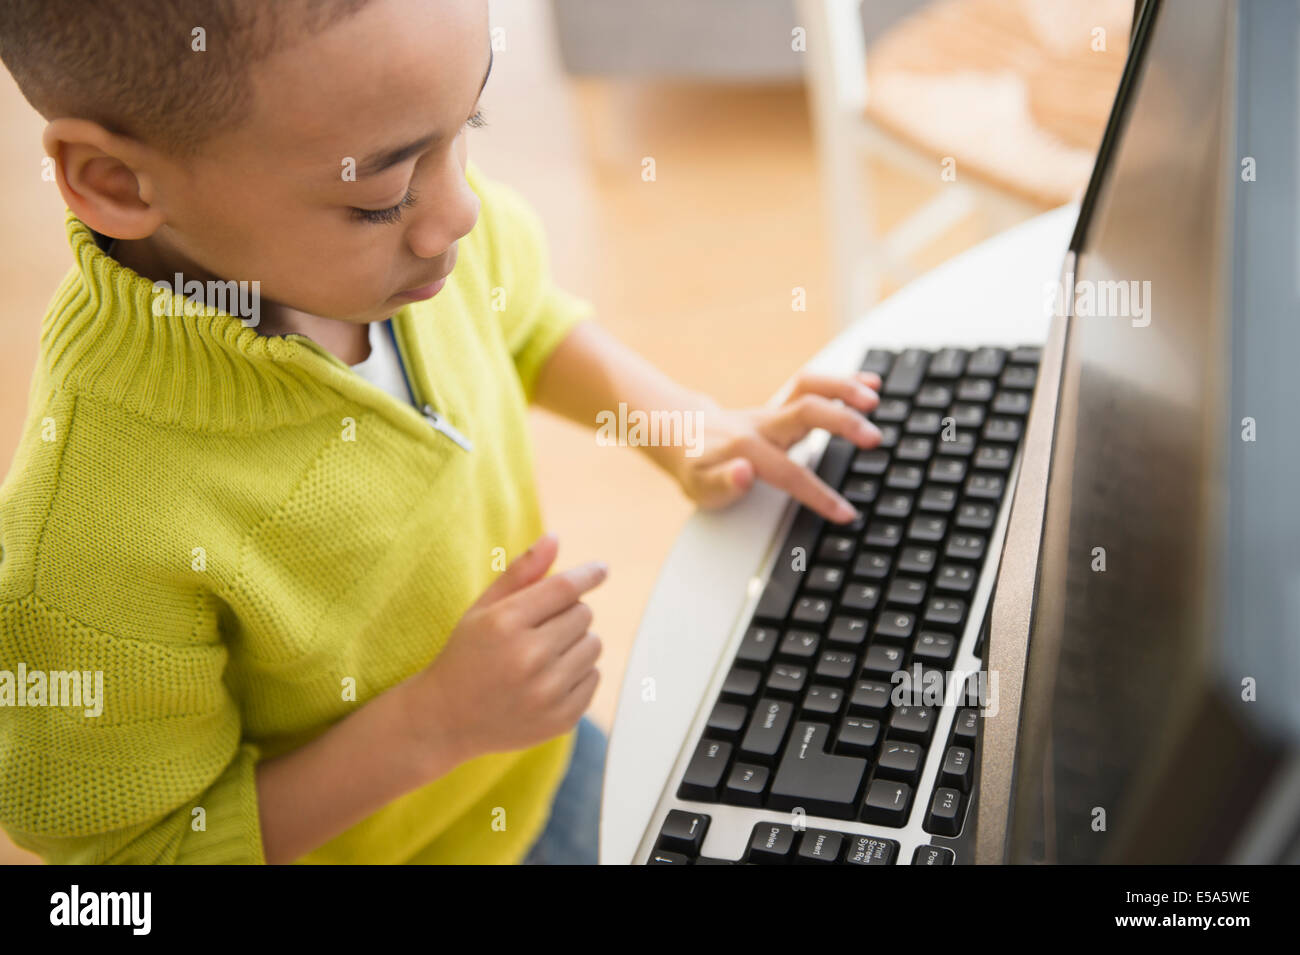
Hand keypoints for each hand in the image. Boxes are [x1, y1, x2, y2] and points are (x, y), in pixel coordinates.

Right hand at [398, 532, 605, 771]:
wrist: (447, 720)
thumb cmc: (467, 655)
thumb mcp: (483, 609)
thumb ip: (520, 572)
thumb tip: (555, 539)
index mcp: (505, 624)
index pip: (564, 589)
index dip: (587, 575)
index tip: (601, 569)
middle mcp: (528, 658)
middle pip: (584, 614)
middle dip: (568, 614)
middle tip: (540, 628)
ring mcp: (547, 693)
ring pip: (594, 645)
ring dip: (576, 643)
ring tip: (543, 654)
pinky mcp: (562, 719)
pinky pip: (595, 676)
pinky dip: (578, 673)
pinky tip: (547, 680)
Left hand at [674, 370, 882, 521]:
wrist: (683, 433)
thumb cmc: (696, 466)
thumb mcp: (700, 486)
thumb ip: (723, 482)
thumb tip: (744, 472)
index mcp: (746, 447)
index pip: (789, 472)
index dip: (819, 494)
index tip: (845, 512)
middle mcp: (763, 424)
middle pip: (806, 412)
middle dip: (841, 422)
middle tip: (875, 439)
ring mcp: (774, 411)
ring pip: (810, 388)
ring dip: (844, 388)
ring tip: (876, 397)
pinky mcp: (784, 406)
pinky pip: (813, 386)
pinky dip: (842, 381)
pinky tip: (871, 383)